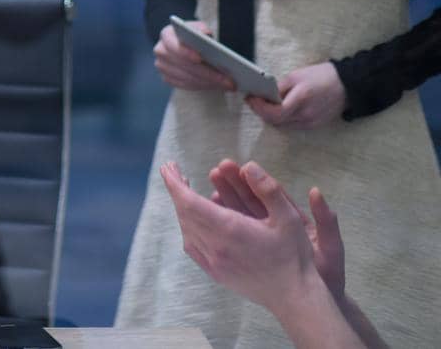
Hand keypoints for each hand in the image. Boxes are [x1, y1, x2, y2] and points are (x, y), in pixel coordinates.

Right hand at [154, 22, 235, 91]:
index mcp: (167, 35)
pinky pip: (187, 85)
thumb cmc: (194, 36)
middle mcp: (161, 51)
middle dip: (208, 73)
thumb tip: (205, 33)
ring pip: (188, 78)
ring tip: (227, 84)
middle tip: (228, 80)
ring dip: (209, 82)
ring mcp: (162, 66)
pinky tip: (217, 86)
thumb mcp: (199, 29)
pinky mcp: (167, 78)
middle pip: (184, 65)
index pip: (174, 45)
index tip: (200, 58)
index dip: (186, 52)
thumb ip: (201, 29)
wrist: (186, 45)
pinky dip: (203, 86)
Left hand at [159, 160, 321, 316]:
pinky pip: (192, 247)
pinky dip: (187, 228)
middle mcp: (215, 246)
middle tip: (176, 172)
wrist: (294, 298)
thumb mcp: (289, 218)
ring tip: (186, 192)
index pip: (188, 201)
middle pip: (184, 213)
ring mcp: (213, 262)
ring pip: (186, 229)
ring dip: (182, 208)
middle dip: (177, 190)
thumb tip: (248, 165)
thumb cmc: (294, 255)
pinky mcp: (216, 273)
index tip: (168, 166)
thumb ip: (268, 189)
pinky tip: (195, 220)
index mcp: (230, 229)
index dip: (174, 183)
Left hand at [246, 62, 345, 129]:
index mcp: (301, 99)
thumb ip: (278, 88)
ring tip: (265, 104)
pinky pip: (293, 126)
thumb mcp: (296, 76)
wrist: (348, 85)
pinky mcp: (315, 126)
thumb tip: (263, 95)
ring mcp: (311, 123)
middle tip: (254, 100)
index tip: (250, 98)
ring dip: (271, 117)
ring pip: (283, 126)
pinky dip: (283, 119)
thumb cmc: (321, 76)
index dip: (258, 107)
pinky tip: (280, 109)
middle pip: (276, 121)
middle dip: (261, 111)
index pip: (274, 113)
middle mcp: (306, 115)